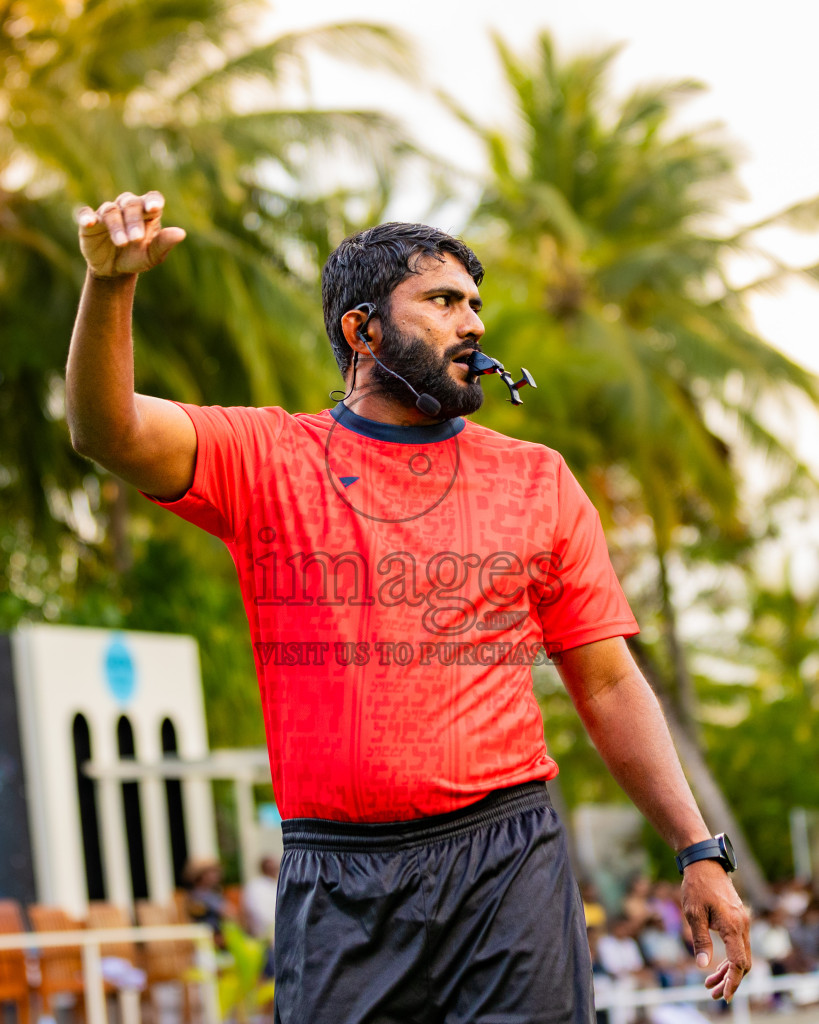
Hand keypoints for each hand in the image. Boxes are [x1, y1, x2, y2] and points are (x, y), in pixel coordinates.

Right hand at [77, 190, 185, 278]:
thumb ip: (164, 243)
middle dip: (134, 221)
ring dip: (116, 226)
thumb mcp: (153, 255)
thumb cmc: (137, 257)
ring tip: (122, 243)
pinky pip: (86, 214)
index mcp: (146, 212)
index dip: (152, 201)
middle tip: (136, 238)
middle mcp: (127, 208)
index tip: (154, 208)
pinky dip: (86, 217)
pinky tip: (89, 223)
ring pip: (111, 211)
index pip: (151, 198)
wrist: (115, 270)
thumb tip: (181, 233)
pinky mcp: (90, 222)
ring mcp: (108, 213)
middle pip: (130, 204)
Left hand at [681, 859, 750, 1002]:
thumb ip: (701, 940)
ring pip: (742, 954)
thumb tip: (702, 965)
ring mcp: (743, 921)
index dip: (732, 982)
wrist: (705, 864)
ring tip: (710, 983)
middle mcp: (743, 925)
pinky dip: (730, 957)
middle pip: (743, 962)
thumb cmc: (696, 887)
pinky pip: (739, 944)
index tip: (724, 996)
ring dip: (729, 970)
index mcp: (733, 926)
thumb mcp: (693, 913)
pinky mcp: (739, 918)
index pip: (738, 962)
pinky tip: (716, 964)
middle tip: (713, 993)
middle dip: (730, 980)